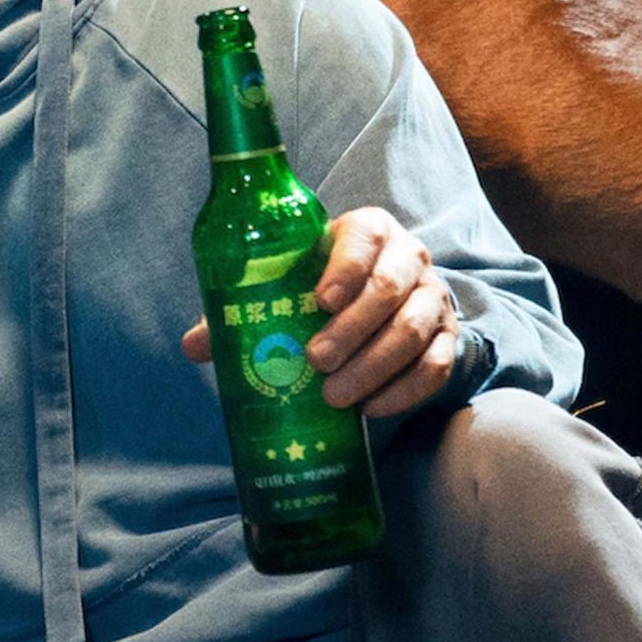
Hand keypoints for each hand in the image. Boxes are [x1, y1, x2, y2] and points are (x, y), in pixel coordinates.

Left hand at [179, 206, 462, 418]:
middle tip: (315, 361)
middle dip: (352, 328)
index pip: (364, 237)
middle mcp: (408, 257)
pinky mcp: (447, 337)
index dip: (344, 268)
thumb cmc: (320, 293)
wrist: (382, 309)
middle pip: (390, 287)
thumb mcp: (288, 289)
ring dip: (375, 365)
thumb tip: (193, 346)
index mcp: (367, 232)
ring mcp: (433, 297)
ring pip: (415, 328)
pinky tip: (371, 409)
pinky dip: (405, 390)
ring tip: (335, 396)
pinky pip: (437, 365)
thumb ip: (244, 310)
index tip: (317, 302)